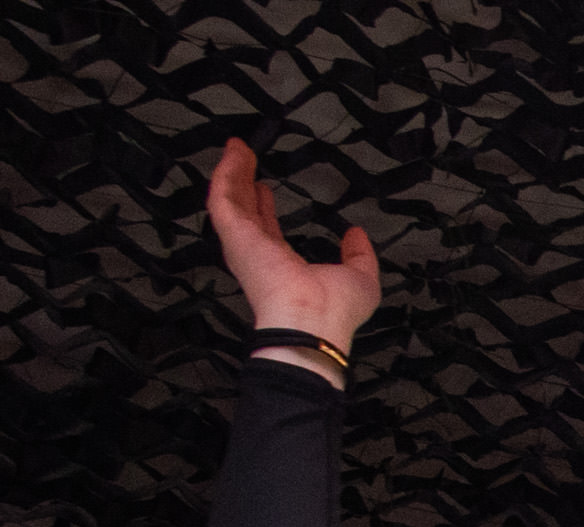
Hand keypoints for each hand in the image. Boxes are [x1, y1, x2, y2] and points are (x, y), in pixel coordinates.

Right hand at [203, 142, 381, 367]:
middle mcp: (260, 254)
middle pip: (245, 210)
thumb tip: (356, 236)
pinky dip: (227, 172)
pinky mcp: (236, 233)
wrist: (313, 322)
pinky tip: (234, 153)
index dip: (265, 206)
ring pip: (232, 198)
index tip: (266, 189)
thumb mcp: (359, 278)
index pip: (268, 230)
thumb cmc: (333, 313)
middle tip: (244, 158)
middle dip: (243, 183)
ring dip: (233, 171)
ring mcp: (244, 243)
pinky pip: (224, 196)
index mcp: (284, 265)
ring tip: (237, 147)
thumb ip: (359, 255)